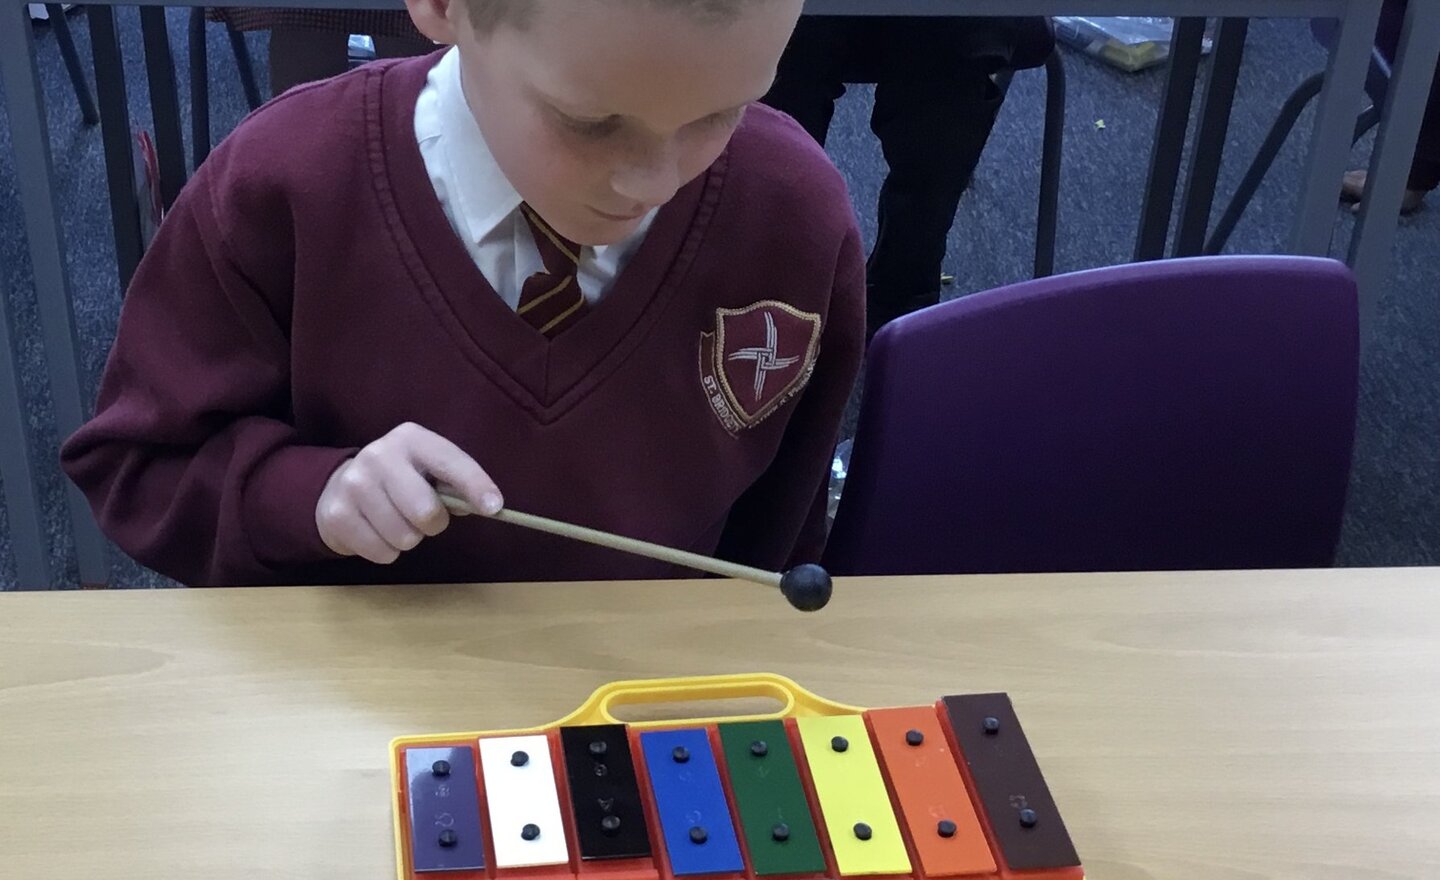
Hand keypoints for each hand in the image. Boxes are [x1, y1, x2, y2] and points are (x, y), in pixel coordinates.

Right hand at [315, 422, 501, 563]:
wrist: (337, 486)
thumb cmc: (400, 480)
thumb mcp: (426, 469)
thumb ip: (455, 484)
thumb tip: (487, 505)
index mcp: (411, 439)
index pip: (450, 462)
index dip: (475, 485)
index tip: (494, 507)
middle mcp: (380, 456)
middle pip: (425, 511)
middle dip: (434, 524)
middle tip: (426, 519)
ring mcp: (354, 484)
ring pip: (404, 537)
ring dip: (409, 539)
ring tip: (397, 522)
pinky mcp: (337, 515)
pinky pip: (382, 552)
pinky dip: (387, 551)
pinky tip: (377, 532)